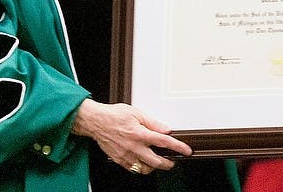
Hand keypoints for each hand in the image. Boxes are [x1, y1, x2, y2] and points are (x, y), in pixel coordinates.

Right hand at [71, 99, 191, 173]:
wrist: (96, 122)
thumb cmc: (114, 115)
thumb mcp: (137, 113)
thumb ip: (153, 123)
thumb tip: (166, 129)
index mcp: (140, 133)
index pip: (164, 142)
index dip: (178, 147)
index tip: (186, 151)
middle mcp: (134, 146)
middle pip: (156, 161)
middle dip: (168, 163)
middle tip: (173, 161)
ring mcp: (126, 155)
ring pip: (145, 169)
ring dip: (154, 167)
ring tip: (158, 162)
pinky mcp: (119, 160)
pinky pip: (133, 169)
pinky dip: (141, 168)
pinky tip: (144, 162)